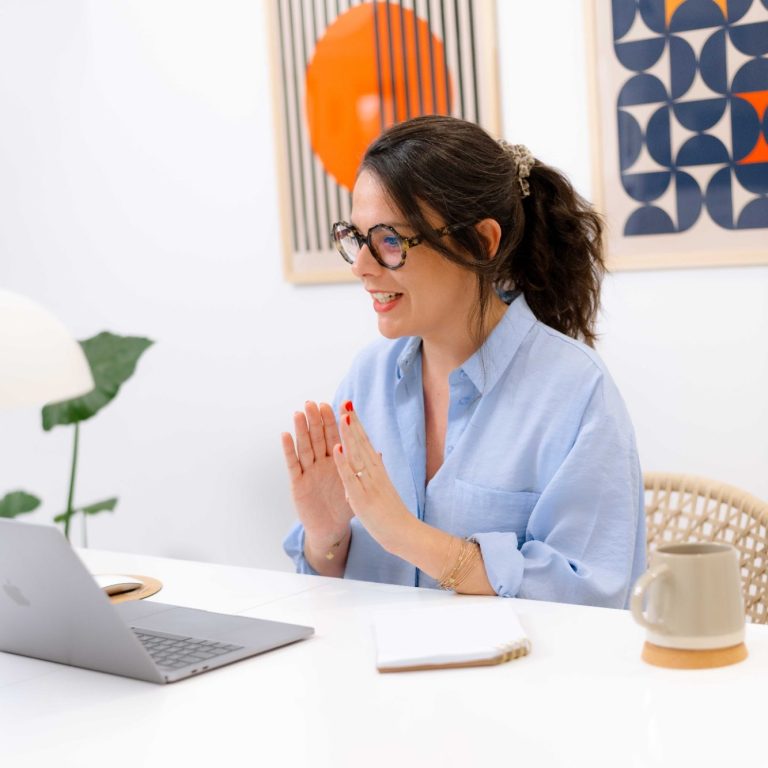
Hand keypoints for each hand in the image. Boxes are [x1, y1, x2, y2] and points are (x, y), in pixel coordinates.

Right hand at [281, 401, 352, 547]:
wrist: (332, 529)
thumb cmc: (344, 507)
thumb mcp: (357, 486)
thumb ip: (362, 468)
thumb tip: (377, 450)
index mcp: (336, 461)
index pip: (336, 436)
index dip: (336, 421)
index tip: (338, 404)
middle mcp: (321, 463)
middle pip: (318, 437)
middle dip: (317, 420)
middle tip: (313, 402)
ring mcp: (309, 471)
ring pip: (305, 446)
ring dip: (301, 429)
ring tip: (299, 413)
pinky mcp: (298, 484)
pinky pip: (293, 464)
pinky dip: (289, 450)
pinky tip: (285, 435)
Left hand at [333, 405, 411, 552]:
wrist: (404, 534)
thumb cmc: (392, 513)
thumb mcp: (384, 487)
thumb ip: (377, 470)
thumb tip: (376, 454)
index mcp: (378, 470)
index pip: (365, 442)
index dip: (357, 424)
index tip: (348, 407)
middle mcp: (374, 472)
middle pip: (362, 442)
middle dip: (352, 422)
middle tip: (344, 401)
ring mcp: (369, 483)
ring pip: (357, 454)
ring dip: (349, 434)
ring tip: (342, 415)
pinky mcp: (362, 497)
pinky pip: (351, 476)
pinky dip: (344, 461)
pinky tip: (337, 448)